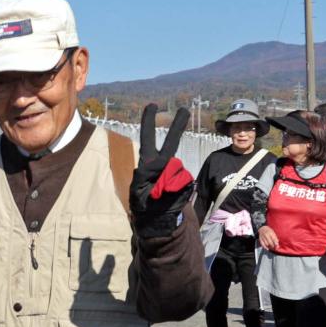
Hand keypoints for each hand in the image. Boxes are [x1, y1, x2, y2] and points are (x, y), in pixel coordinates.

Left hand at [132, 103, 194, 235]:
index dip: (149, 121)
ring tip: (161, 196)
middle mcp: (162, 164)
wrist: (157, 221)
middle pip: (170, 143)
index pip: (148, 138)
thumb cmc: (144, 206)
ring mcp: (174, 172)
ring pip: (177, 170)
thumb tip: (173, 174)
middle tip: (184, 109)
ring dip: (171, 183)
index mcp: (147, 163)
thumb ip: (153, 180)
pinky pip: (184, 182)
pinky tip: (170, 198)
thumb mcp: (140, 195)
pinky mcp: (184, 182)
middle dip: (177, 126)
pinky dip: (178, 190)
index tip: (153, 105)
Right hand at [257, 224, 281, 252]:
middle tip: (275, 248)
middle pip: (270, 242)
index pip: (274, 239)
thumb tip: (277, 242)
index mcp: (270, 232)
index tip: (278, 246)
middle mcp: (266, 235)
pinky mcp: (260, 239)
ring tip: (272, 248)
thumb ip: (275, 237)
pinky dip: (265, 247)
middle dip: (273, 246)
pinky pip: (262, 244)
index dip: (276, 243)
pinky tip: (267, 248)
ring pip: (267, 244)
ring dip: (270, 247)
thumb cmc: (269, 231)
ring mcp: (263, 237)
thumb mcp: (273, 232)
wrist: (262, 228)